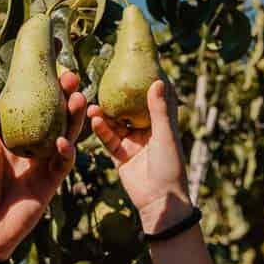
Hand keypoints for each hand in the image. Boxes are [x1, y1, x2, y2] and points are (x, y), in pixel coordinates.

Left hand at [0, 70, 86, 260]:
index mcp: (9, 137)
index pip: (28, 106)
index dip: (39, 87)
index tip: (49, 65)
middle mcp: (30, 146)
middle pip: (52, 117)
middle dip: (64, 97)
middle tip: (71, 77)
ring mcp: (42, 164)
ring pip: (64, 135)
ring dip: (72, 118)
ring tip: (78, 98)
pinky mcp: (51, 183)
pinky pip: (63, 163)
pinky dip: (65, 151)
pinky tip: (64, 140)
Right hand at [88, 80, 191, 233]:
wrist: (159, 202)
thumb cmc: (170, 167)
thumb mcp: (165, 136)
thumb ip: (159, 110)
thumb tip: (158, 80)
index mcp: (162, 124)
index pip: (155, 97)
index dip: (148, 80)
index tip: (138, 60)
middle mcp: (146, 131)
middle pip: (130, 108)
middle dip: (117, 95)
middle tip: (105, 78)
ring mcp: (132, 142)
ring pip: (115, 122)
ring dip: (104, 113)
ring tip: (93, 103)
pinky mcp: (120, 155)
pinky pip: (108, 139)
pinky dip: (101, 129)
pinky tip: (93, 119)